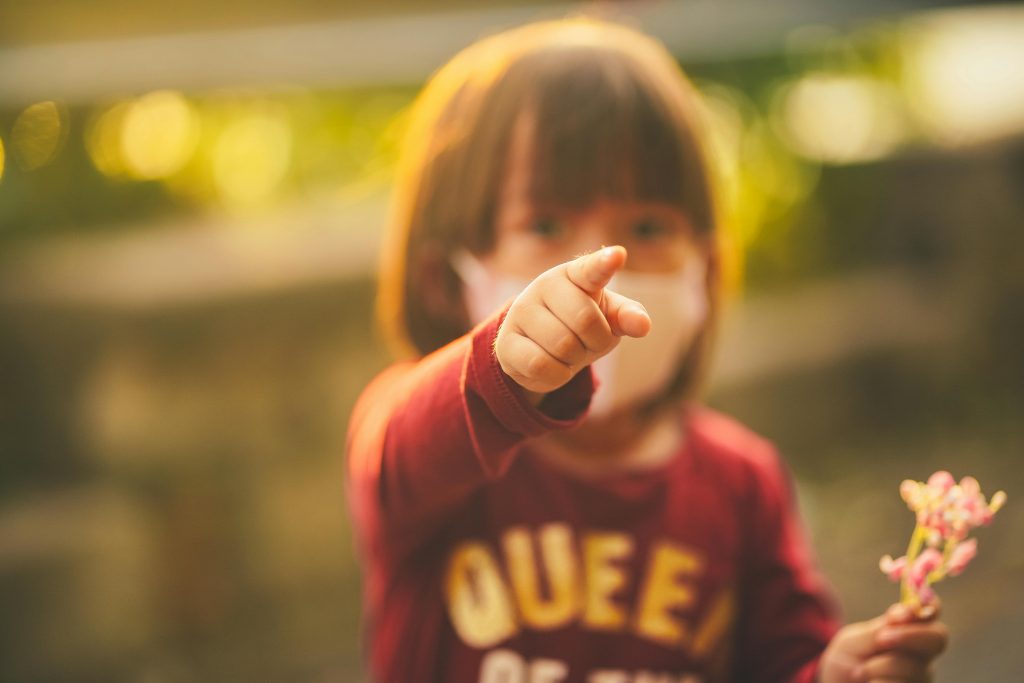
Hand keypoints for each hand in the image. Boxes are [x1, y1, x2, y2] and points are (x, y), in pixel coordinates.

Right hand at [494, 245, 650, 398]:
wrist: (541, 347)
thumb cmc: (581, 323)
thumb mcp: (609, 317)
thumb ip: (627, 316)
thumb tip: (642, 325)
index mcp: (575, 274)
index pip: (591, 268)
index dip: (605, 263)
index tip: (618, 256)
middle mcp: (543, 285)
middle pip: (585, 320)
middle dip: (596, 341)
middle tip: (589, 341)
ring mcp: (521, 312)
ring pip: (563, 346)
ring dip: (575, 359)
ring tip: (568, 352)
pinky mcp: (505, 343)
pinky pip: (541, 365)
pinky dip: (557, 374)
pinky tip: (553, 365)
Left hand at [819, 602, 948, 682]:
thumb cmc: (850, 660)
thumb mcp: (857, 639)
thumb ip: (882, 627)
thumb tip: (910, 610)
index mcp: (909, 631)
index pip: (931, 610)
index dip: (929, 604)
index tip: (909, 609)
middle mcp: (923, 654)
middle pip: (937, 638)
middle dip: (909, 636)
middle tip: (881, 639)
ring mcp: (921, 677)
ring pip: (912, 666)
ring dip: (878, 666)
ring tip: (859, 671)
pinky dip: (877, 682)